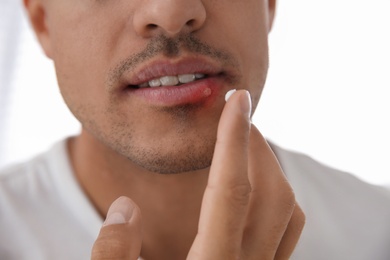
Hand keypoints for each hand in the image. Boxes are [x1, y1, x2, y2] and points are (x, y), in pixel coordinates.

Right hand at [91, 90, 304, 259]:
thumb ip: (112, 256)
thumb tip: (124, 208)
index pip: (231, 189)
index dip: (233, 139)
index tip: (237, 99)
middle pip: (271, 193)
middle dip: (255, 146)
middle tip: (234, 117)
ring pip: (288, 211)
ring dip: (271, 168)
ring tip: (245, 145)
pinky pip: (287, 231)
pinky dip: (277, 197)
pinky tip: (253, 188)